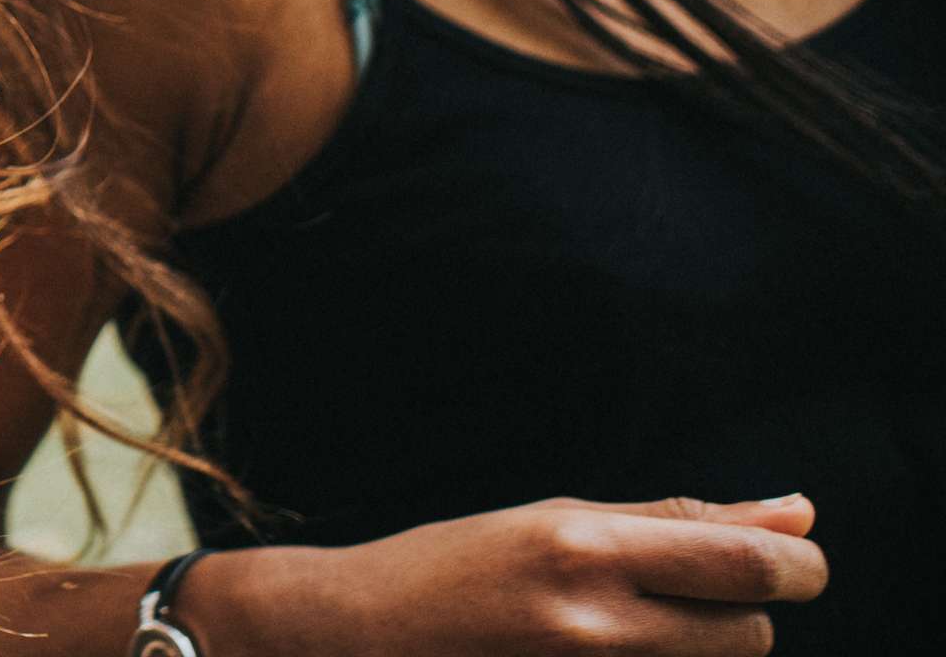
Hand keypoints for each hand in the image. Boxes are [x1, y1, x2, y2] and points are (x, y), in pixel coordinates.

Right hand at [190, 495, 825, 656]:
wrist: (356, 639)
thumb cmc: (453, 568)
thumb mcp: (556, 520)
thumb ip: (678, 520)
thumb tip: (800, 514)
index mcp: (582, 547)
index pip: (748, 565)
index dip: (797, 567)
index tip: (794, 564)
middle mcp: (592, 620)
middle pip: (752, 636)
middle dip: (738, 616)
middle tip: (676, 600)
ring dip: (701, 651)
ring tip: (628, 632)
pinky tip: (602, 654)